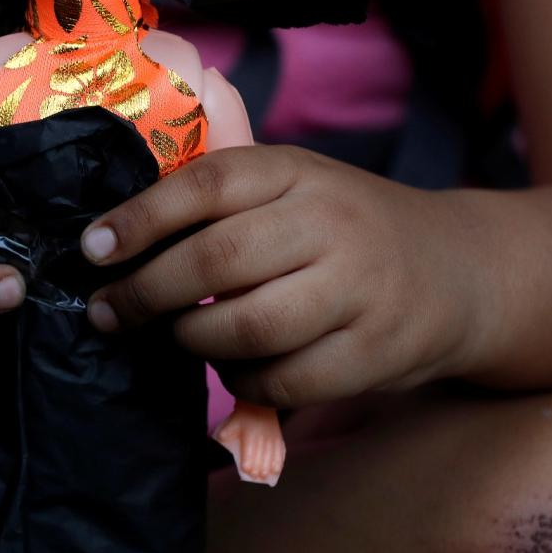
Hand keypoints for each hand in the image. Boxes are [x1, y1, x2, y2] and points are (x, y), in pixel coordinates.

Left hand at [80, 146, 485, 406]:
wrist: (460, 270)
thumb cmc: (347, 226)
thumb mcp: (297, 184)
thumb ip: (223, 194)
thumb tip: (118, 222)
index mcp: (298, 171)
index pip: (206, 184)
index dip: (140, 218)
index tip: (92, 249)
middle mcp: (330, 223)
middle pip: (216, 261)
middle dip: (145, 292)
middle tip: (108, 311)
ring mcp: (359, 289)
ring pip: (245, 328)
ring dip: (191, 340)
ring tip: (174, 335)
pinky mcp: (375, 353)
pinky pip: (283, 381)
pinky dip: (241, 380)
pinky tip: (233, 365)